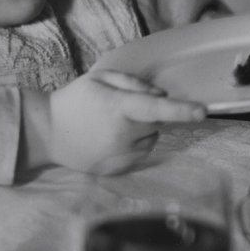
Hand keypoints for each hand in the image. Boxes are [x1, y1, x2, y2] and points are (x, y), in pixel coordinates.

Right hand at [19, 67, 205, 177]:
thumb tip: (161, 95)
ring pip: (150, 140)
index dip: (181, 110)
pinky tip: (109, 140)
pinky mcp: (116, 170)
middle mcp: (121, 134)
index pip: (156, 109)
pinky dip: (133, 147)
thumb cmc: (75, 100)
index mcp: (118, 108)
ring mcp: (118, 156)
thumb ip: (134, 83)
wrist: (47, 132)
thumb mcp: (101, 79)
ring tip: (112, 126)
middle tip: (121, 109)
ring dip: (141, 132)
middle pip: (156, 123)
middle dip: (148, 115)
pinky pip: (139, 155)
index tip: (202, 112)